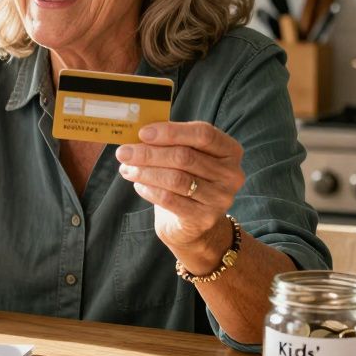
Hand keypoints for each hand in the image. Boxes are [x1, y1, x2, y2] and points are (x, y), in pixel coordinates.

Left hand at [114, 121, 245, 252]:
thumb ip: (172, 142)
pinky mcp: (204, 218)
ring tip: (126, 169)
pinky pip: (170, 200)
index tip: (143, 133)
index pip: (203, 134)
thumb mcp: (186, 157)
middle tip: (124, 152)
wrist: (193, 223)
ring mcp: (220, 198)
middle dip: (149, 153)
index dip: (171, 132)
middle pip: (185, 157)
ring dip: (145, 172)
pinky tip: (138, 185)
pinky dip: (149, 190)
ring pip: (176, 179)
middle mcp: (231, 174)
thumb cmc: (187, 180)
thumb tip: (140, 132)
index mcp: (230, 150)